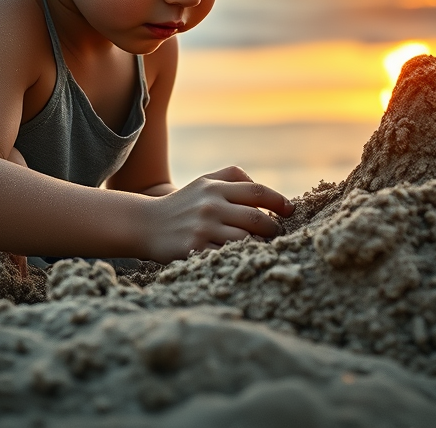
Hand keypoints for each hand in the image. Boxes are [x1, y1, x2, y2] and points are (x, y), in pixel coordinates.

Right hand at [145, 166, 294, 262]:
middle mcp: (210, 205)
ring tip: (264, 247)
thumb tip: (263, 190)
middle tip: (277, 234)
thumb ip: (233, 177)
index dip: (279, 201)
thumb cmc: (182, 204)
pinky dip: (240, 258)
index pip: (257, 192)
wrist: (144, 224)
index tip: (290, 211)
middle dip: (274, 229)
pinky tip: (244, 258)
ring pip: (246, 240)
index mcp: (215, 187)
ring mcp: (202, 228)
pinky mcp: (194, 249)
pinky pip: (227, 256)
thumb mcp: (204, 182)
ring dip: (260, 245)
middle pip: (257, 218)